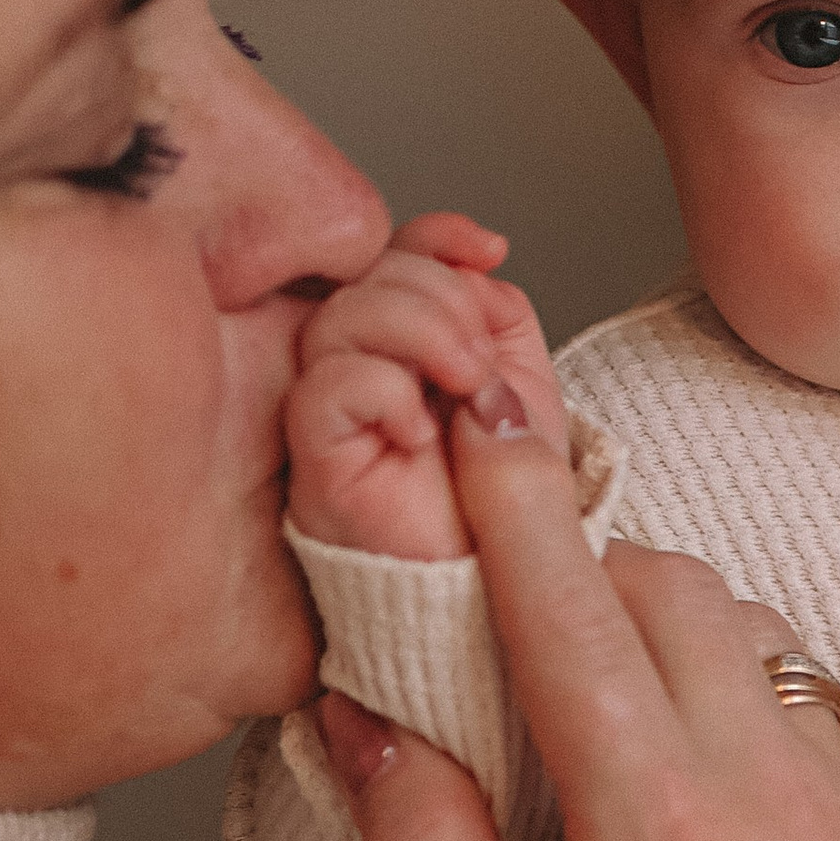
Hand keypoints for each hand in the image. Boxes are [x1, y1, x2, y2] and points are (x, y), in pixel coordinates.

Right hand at [286, 211, 557, 560]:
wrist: (505, 600)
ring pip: (344, 317)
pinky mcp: (317, 465)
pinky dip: (388, 391)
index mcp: (405, 350)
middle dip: (442, 296)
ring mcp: (331, 419)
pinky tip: (421, 431)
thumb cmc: (508, 512)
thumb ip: (495, 315)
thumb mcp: (522, 389)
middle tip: (484, 362)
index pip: (393, 260)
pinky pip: (330, 386)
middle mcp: (357, 374)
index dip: (436, 240)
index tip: (488, 248)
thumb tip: (475, 258)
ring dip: (423, 333)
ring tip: (468, 390)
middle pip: (368, 279)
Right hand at [318, 376, 839, 840]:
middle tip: (494, 579)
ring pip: (756, 638)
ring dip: (660, 624)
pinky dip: (728, 691)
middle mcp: (783, 818)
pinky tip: (664, 761)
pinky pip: (803, 711)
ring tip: (574, 684)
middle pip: (680, 597)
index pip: (583, 626)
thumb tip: (374, 713)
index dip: (518, 512)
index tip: (476, 426)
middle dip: (584, 560)